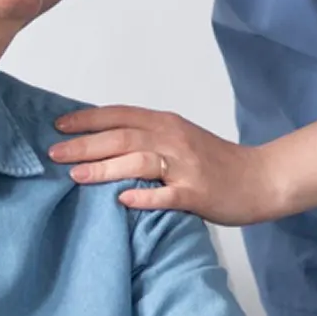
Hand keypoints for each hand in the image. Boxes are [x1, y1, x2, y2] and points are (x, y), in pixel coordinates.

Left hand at [48, 105, 287, 226]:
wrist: (261, 178)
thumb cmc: (216, 163)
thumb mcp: (179, 140)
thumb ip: (147, 138)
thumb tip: (103, 143)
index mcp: (167, 124)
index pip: (120, 115)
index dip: (88, 119)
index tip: (58, 125)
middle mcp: (173, 139)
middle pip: (122, 136)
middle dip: (85, 144)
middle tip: (55, 152)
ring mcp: (185, 167)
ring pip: (138, 161)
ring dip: (105, 167)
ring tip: (76, 175)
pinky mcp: (196, 193)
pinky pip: (166, 194)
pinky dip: (143, 196)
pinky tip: (122, 200)